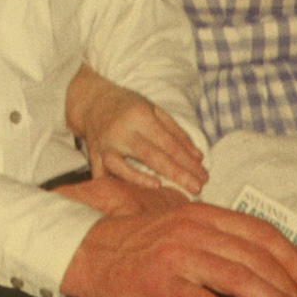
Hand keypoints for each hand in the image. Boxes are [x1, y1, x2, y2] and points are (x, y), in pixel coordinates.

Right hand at [57, 186, 296, 296]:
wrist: (84, 248)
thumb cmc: (133, 242)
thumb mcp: (176, 227)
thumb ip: (212, 235)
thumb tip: (255, 258)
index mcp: (200, 213)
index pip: (258, 231)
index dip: (291, 256)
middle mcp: (193, 228)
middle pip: (255, 257)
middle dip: (289, 287)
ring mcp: (177, 254)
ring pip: (238, 278)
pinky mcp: (160, 281)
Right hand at [65, 65, 207, 193]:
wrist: (92, 101)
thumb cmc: (128, 106)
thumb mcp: (154, 110)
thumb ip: (176, 133)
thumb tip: (198, 157)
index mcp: (139, 116)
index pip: (168, 143)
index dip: (187, 162)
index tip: (204, 176)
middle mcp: (121, 131)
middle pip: (150, 156)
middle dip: (176, 173)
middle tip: (197, 188)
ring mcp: (104, 144)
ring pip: (121, 166)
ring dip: (141, 179)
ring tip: (162, 188)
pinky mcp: (93, 155)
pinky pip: (101, 174)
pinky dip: (111, 185)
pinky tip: (127, 195)